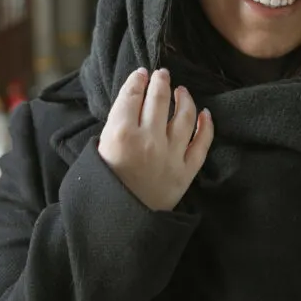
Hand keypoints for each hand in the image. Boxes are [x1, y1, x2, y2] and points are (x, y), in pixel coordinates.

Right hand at [98, 68, 213, 210]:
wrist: (119, 227)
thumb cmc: (102, 190)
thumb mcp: (95, 154)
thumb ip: (112, 128)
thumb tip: (129, 104)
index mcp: (120, 135)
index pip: (132, 96)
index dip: (137, 80)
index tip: (141, 73)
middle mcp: (148, 141)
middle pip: (158, 100)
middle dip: (160, 82)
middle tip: (162, 74)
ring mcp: (170, 156)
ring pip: (184, 115)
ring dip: (184, 98)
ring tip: (181, 90)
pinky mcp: (186, 172)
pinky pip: (202, 143)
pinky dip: (206, 125)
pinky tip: (205, 113)